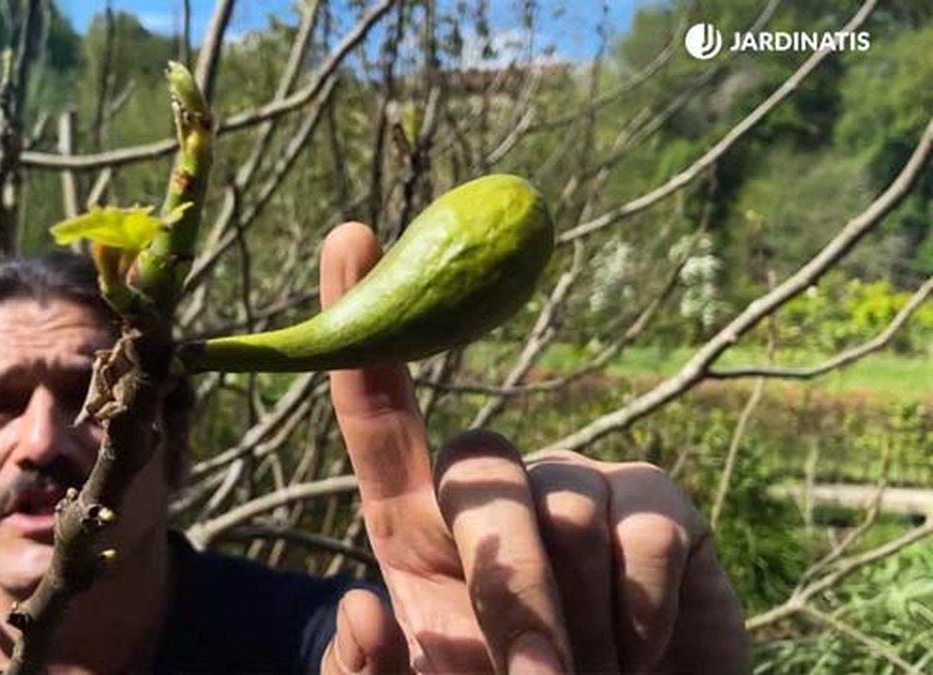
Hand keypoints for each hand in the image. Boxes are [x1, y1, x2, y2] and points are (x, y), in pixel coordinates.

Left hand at [317, 223, 747, 673]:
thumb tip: (362, 607)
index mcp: (420, 530)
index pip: (379, 415)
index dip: (365, 328)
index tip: (352, 236)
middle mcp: (498, 489)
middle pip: (479, 468)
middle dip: (508, 586)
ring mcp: (581, 489)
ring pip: (564, 503)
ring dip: (579, 618)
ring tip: (594, 672)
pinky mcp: (660, 508)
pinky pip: (643, 524)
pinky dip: (641, 609)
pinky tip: (644, 644)